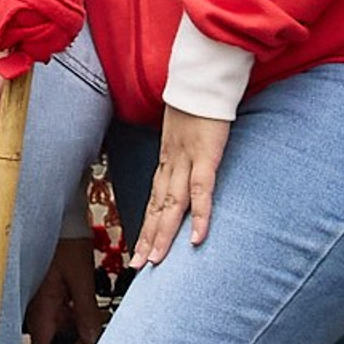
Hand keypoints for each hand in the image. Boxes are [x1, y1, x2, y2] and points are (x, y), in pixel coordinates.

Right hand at [24, 232, 105, 343]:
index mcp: (41, 304)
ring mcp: (37, 297)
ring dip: (71, 325)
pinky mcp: (42, 290)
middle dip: (71, 338)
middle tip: (92, 329)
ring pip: (52, 324)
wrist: (60, 219)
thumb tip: (90, 337)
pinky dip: (67, 311)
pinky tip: (81, 303)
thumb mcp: (82, 279)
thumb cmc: (67, 242)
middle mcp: (34, 304)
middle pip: (49, 336)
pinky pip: (53, 310)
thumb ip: (85, 311)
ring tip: (91, 315)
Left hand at [129, 105, 228, 267]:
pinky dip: (199, 215)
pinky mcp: (206, 155)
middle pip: (157, 208)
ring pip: (172, 205)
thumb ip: (187, 149)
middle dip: (148, 239)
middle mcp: (171, 164)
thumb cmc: (197, 100)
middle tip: (138, 267)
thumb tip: (189, 161)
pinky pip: (202, 190)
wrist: (201, 76)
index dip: (147, 226)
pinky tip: (197, 238)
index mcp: (168, 160)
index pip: (154, 200)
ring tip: (155, 261)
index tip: (140, 249)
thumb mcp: (187, 129)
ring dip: (164, 234)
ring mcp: (186, 161)